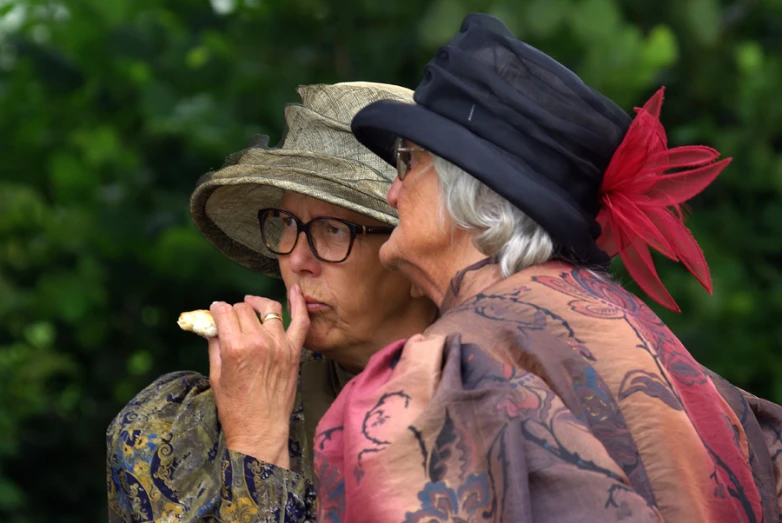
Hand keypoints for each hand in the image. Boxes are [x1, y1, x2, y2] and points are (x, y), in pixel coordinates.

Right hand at [207, 284, 308, 468]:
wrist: (261, 431)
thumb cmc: (235, 407)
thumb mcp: (216, 374)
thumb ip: (215, 345)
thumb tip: (213, 325)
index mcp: (235, 347)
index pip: (224, 311)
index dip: (217, 310)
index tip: (215, 313)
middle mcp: (259, 342)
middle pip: (244, 309)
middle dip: (234, 311)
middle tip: (231, 320)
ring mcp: (280, 345)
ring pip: (269, 308)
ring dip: (257, 305)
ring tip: (252, 306)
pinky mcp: (294, 352)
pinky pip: (301, 321)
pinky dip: (299, 303)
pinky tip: (295, 290)